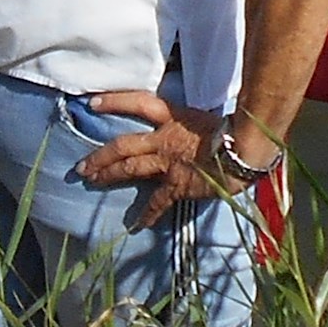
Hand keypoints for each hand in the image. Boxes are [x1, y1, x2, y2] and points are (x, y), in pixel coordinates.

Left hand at [72, 88, 275, 231]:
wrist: (245, 152)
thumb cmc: (232, 132)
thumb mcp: (203, 119)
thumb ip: (186, 123)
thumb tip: (181, 126)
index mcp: (172, 117)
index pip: (138, 102)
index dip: (114, 101)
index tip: (92, 103)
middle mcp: (164, 138)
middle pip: (123, 145)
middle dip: (100, 155)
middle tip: (81, 166)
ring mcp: (168, 162)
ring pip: (129, 168)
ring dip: (108, 175)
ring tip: (91, 180)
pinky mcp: (177, 184)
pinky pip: (157, 201)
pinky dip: (147, 214)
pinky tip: (137, 225)